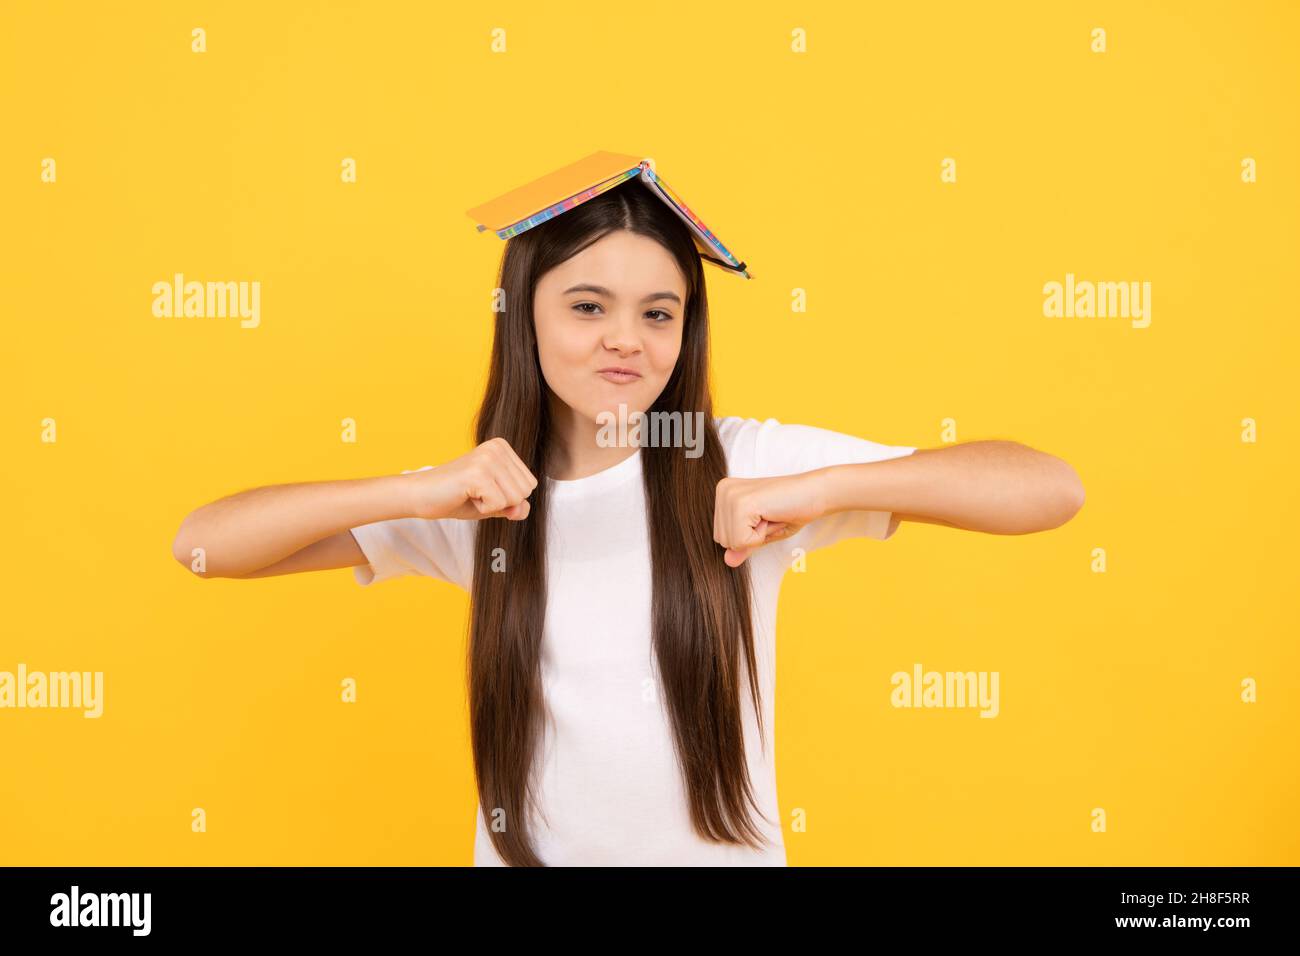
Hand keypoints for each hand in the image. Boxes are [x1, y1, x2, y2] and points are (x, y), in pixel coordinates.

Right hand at [404, 437, 538, 520]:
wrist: (420, 496)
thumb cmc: (456, 498)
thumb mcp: (494, 503)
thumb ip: (516, 506)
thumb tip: (523, 509)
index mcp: (503, 447)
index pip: (530, 484)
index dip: (507, 497)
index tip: (482, 489)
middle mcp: (497, 447)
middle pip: (525, 491)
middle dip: (502, 502)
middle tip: (475, 493)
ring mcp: (487, 458)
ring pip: (515, 499)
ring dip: (492, 505)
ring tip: (470, 493)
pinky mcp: (477, 473)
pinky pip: (498, 504)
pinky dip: (482, 508)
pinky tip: (465, 496)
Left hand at [713, 471, 827, 567]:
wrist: (815, 493)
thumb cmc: (792, 509)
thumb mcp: (762, 532)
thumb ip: (743, 545)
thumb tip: (727, 561)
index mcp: (724, 492)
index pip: (721, 536)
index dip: (748, 535)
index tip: (765, 516)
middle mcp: (723, 490)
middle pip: (722, 540)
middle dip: (750, 537)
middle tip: (770, 516)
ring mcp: (730, 495)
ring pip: (731, 543)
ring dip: (756, 536)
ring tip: (770, 515)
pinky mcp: (741, 504)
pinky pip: (741, 541)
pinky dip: (761, 536)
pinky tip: (771, 516)